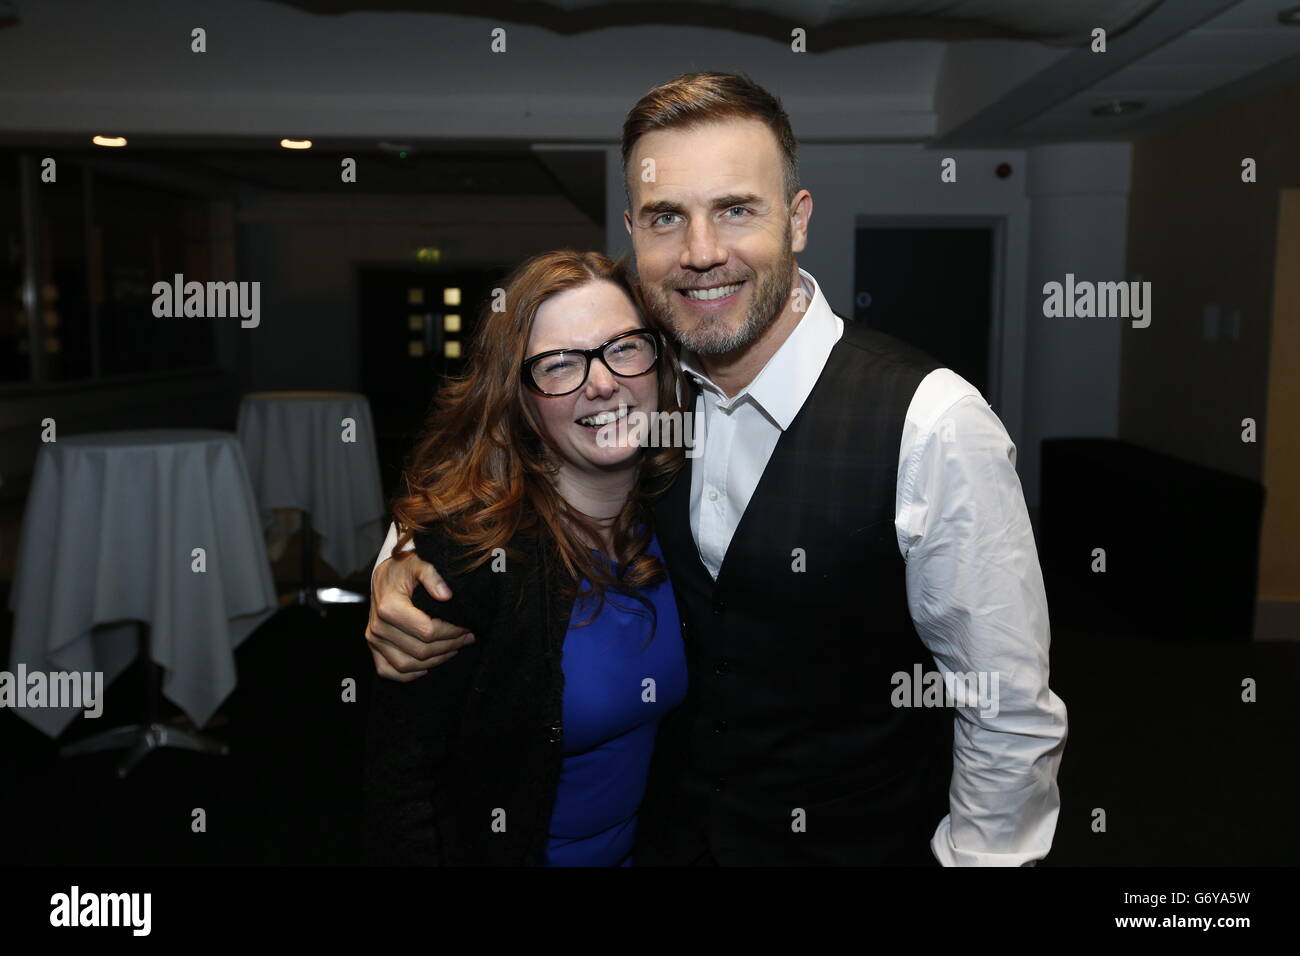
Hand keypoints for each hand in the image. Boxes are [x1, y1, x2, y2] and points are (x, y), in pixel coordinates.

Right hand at [366, 553, 474, 681]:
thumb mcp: (420, 563)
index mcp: (389, 607)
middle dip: (449, 645)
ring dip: (435, 661)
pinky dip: (409, 674)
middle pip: (420, 651)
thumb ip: (433, 576)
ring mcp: (373, 639)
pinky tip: (428, 665)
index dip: (451, 632)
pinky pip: (389, 671)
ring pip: (408, 665)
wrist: (385, 575)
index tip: (466, 625)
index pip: (427, 631)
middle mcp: (378, 626)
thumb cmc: (404, 568)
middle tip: (468, 637)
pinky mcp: (373, 647)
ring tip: (455, 647)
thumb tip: (446, 595)